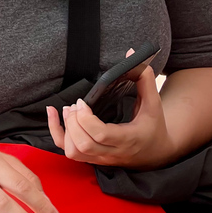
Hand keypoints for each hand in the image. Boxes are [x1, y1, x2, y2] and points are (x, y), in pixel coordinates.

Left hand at [47, 49, 175, 168]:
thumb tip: (131, 54)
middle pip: (83, 145)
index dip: (85, 118)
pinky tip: (55, 115)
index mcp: (128, 139)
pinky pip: (69, 153)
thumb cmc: (154, 126)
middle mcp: (114, 153)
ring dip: (66, 130)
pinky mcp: (94, 159)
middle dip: (73, 122)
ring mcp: (102, 158)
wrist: (157, 153)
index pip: (100, 135)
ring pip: (74, 152)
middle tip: (75, 105)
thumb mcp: (154, 103)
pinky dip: (57, 134)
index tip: (83, 102)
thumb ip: (144, 78)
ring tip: (70, 111)